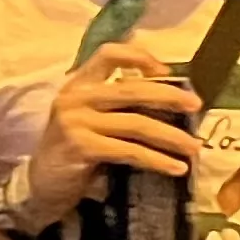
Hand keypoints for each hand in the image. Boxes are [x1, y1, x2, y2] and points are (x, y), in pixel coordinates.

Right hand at [20, 42, 202, 229]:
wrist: (41, 185)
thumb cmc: (75, 149)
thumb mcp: (92, 118)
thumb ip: (119, 104)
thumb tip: (174, 100)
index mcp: (78, 84)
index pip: (108, 54)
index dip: (139, 57)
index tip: (167, 72)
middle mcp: (75, 97)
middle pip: (132, 90)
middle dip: (170, 97)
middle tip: (197, 106)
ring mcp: (75, 121)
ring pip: (137, 124)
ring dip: (172, 137)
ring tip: (196, 147)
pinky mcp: (80, 146)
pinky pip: (130, 151)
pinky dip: (158, 160)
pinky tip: (177, 167)